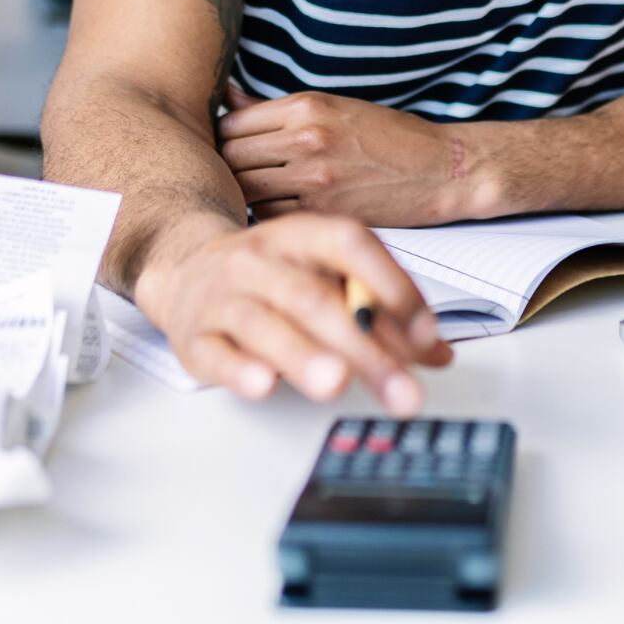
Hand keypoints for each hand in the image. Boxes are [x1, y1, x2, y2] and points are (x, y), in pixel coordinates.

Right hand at [134, 210, 452, 413]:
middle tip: (400, 389)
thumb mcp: (326, 277)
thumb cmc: (272, 276)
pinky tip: (264, 384)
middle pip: (315, 298)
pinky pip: (216, 353)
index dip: (391, 285)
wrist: (186, 269)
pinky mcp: (194, 338)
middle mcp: (261, 259)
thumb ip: (382, 312)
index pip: (350, 245)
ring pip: (265, 324)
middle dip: (363, 347)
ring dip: (303, 355)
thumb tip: (437, 353)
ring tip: (336, 383)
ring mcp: (224, 297)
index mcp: (302, 235)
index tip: (425, 334)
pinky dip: (240, 370)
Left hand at [217, 86, 474, 225]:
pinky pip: (269, 216)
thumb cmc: (389, 137)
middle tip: (238, 175)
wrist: (441, 169)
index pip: (232, 122)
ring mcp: (313, 177)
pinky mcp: (324, 211)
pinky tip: (280, 210)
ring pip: (245, 188)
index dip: (224, 137)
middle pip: (231, 156)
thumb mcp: (334, 106)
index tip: (232, 148)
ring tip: (256, 194)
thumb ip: (276, 109)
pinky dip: (268, 215)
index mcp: (307, 106)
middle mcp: (306, 138)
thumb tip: (227, 96)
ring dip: (244, 193)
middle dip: (228, 167)